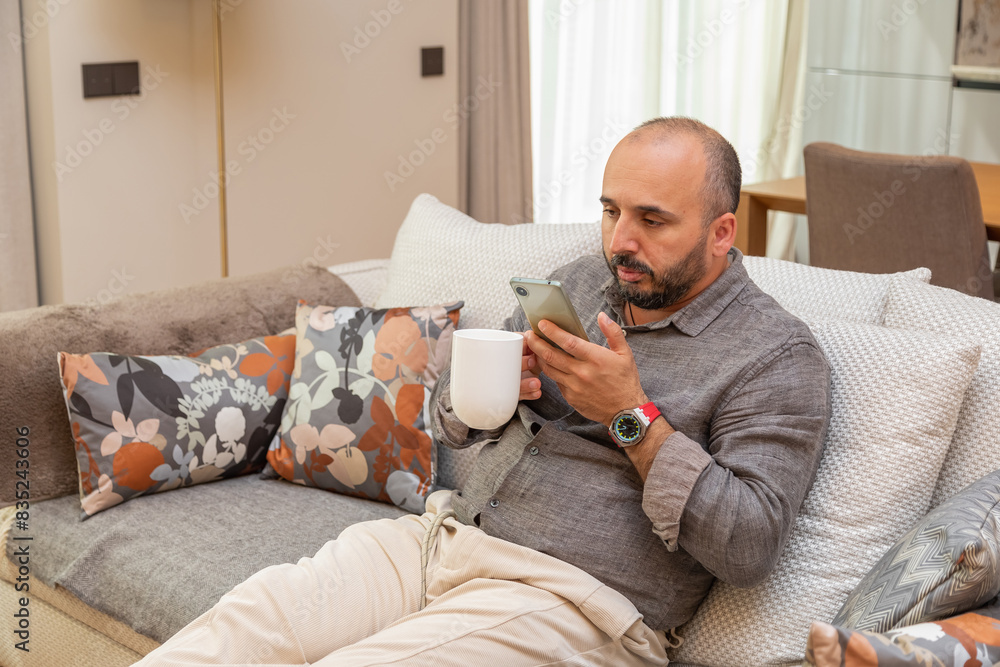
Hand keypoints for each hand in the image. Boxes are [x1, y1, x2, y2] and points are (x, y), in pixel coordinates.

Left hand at [524, 312, 646, 424]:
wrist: (625, 411)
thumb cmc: (625, 381)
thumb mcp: (625, 354)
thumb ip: (613, 332)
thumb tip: (602, 316)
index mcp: (595, 359)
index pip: (568, 342)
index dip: (553, 332)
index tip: (542, 324)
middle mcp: (582, 373)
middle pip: (551, 355)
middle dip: (536, 343)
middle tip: (529, 334)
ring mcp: (574, 387)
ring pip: (549, 369)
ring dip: (539, 357)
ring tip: (533, 347)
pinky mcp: (570, 397)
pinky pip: (556, 381)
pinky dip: (550, 371)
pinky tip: (547, 363)